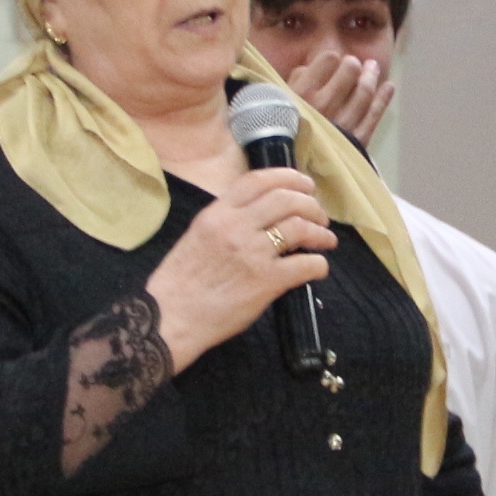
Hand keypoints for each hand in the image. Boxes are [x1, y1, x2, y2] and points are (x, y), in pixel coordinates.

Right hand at [144, 168, 332, 370]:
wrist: (169, 318)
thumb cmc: (179, 283)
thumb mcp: (196, 236)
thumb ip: (225, 222)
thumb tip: (258, 218)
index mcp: (217, 213)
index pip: (258, 180)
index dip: (289, 177)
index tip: (304, 185)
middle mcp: (236, 226)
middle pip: (286, 199)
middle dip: (311, 205)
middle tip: (319, 216)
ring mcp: (252, 253)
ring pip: (300, 227)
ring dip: (320, 232)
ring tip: (326, 240)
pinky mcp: (266, 281)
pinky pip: (305, 264)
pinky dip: (319, 264)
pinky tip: (318, 268)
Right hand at [288, 52, 394, 149]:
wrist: (287, 174)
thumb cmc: (280, 135)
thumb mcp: (278, 104)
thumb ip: (294, 81)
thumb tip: (312, 66)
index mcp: (302, 93)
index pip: (328, 60)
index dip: (332, 58)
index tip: (333, 60)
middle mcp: (324, 105)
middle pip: (349, 72)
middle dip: (354, 65)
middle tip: (355, 63)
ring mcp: (343, 123)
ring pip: (364, 92)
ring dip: (371, 77)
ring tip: (373, 68)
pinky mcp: (357, 141)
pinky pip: (374, 115)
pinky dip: (383, 99)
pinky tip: (388, 87)